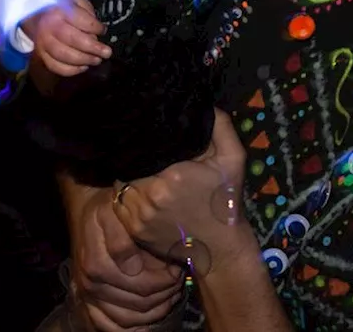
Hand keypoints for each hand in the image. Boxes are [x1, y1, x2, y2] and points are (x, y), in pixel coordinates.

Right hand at [22, 0, 110, 76]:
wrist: (35, 14)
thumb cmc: (61, 8)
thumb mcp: (75, 0)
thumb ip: (87, 12)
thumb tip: (97, 32)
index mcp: (59, 10)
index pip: (80, 20)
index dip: (95, 27)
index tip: (103, 30)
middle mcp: (49, 27)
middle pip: (72, 40)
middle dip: (93, 48)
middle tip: (106, 52)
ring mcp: (43, 43)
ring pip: (64, 56)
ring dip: (84, 60)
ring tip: (97, 60)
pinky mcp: (41, 55)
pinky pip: (56, 67)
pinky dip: (72, 70)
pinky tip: (83, 67)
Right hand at [70, 186, 183, 330]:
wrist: (86, 213)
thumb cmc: (106, 211)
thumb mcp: (113, 213)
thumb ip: (121, 239)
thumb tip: (132, 268)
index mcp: (97, 265)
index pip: (142, 284)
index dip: (166, 279)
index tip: (178, 266)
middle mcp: (91, 285)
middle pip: (139, 303)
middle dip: (165, 293)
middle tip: (179, 279)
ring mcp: (90, 298)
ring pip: (129, 319)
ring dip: (155, 310)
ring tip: (171, 293)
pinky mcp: (90, 305)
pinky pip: (112, 327)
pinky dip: (134, 325)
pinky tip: (150, 314)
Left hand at [112, 111, 247, 260]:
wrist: (221, 248)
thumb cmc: (227, 201)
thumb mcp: (233, 158)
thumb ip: (220, 125)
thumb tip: (201, 103)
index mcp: (171, 175)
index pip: (144, 147)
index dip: (145, 140)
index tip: (152, 136)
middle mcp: (150, 195)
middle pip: (130, 164)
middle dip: (137, 157)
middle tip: (147, 150)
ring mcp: (139, 216)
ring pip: (122, 183)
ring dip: (130, 175)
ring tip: (142, 168)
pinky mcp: (134, 230)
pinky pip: (120, 204)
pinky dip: (127, 195)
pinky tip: (141, 189)